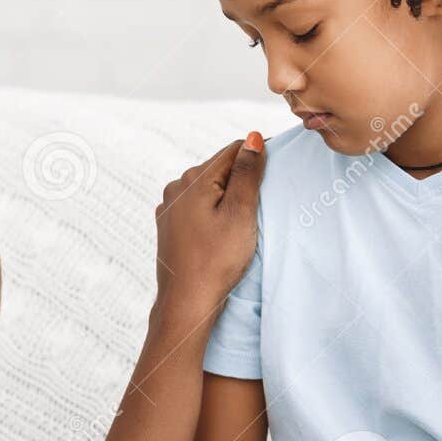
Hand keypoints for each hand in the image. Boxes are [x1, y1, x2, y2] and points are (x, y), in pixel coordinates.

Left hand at [153, 133, 264, 319]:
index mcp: (193, 180)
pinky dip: (212, 213)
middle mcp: (175, 188)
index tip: (272, 182)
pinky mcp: (169, 227)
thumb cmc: (217, 260)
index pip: (233, 151)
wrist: (187, 303)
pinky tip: (220, 234)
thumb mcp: (240, 213)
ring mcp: (169, 208)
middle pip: (219, 170)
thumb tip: (253, 137)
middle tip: (257, 211)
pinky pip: (196, 208)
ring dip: (226, 198)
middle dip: (240, 182)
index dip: (257, 160)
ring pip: (208, 190)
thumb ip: (247, 173)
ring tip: (240, 225)